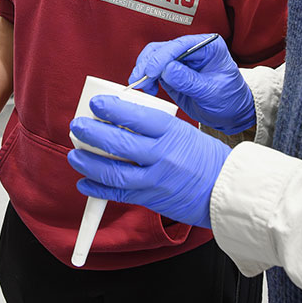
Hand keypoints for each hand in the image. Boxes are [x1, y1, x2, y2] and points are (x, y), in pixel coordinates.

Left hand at [67, 95, 230, 228]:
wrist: (226, 191)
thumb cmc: (206, 158)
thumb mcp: (184, 132)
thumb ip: (156, 126)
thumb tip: (120, 118)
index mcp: (172, 132)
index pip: (136, 116)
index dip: (112, 109)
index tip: (95, 104)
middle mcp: (161, 155)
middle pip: (118, 143)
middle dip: (91, 133)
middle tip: (77, 126)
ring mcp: (154, 179)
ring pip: (112, 171)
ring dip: (88, 162)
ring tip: (75, 154)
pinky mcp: (150, 199)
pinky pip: (118, 194)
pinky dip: (97, 188)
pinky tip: (85, 182)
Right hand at [130, 34, 255, 133]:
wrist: (232, 114)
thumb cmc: (229, 100)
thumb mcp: (211, 92)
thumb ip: (189, 81)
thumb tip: (168, 69)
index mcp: (209, 46)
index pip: (180, 45)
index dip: (162, 57)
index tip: (151, 72)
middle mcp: (193, 49)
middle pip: (163, 48)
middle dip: (148, 64)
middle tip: (140, 80)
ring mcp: (181, 60)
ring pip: (154, 57)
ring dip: (144, 70)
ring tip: (143, 86)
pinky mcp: (172, 72)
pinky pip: (154, 70)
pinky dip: (147, 78)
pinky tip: (149, 89)